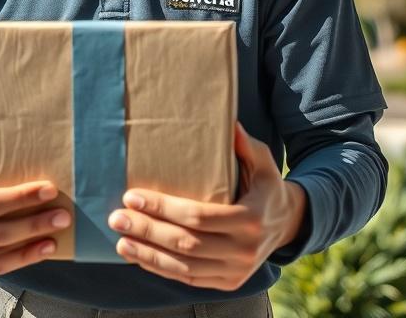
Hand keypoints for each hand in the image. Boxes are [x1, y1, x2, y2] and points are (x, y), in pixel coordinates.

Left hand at [107, 121, 306, 290]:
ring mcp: (236, 271)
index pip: (198, 216)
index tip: (133, 196)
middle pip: (186, 243)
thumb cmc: (266, 186)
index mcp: (250, 217)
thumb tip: (227, 122)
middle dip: (147, 231)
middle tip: (116, 217)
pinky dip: (161, 268)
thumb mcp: (263, 162)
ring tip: (119, 241)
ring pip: (183, 268)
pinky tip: (139, 256)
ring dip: (147, 254)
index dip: (163, 208)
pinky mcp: (228, 283)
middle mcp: (244, 250)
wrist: (289, 224)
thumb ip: (244, 145)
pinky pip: (189, 279)